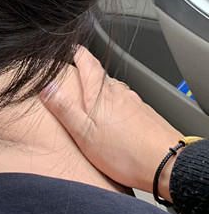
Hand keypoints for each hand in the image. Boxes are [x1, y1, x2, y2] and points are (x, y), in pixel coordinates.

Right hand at [42, 47, 182, 199]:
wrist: (167, 164)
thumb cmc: (125, 153)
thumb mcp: (84, 133)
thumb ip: (64, 108)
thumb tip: (46, 86)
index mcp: (101, 93)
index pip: (87, 61)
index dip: (76, 52)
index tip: (69, 49)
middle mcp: (120, 92)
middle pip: (100, 76)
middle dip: (86, 76)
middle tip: (73, 81)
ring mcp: (135, 103)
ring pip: (114, 91)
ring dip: (102, 94)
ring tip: (91, 106)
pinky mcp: (146, 115)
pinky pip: (126, 105)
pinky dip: (116, 108)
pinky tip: (114, 124)